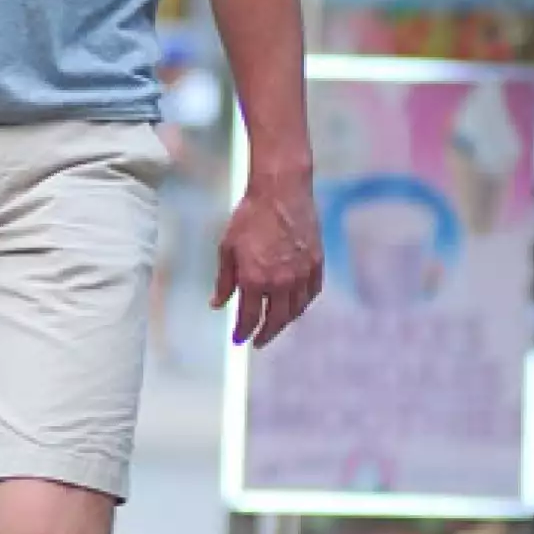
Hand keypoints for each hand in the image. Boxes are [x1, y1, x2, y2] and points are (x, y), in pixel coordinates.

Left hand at [212, 170, 322, 348]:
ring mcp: (302, 274)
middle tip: (258, 342)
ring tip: (274, 326)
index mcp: (255, 279)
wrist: (281, 191)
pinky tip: (295, 306)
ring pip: (295, 310)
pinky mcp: (316, 264)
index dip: (243, 332)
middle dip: (265, 334)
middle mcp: (281, 282)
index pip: (249, 318)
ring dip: (284, 322)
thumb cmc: (249, 216)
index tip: (239, 339)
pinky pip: (311, 294)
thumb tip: (216, 304)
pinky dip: (302, 304)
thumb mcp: (227, 248)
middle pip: (275, 320)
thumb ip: (224, 280)